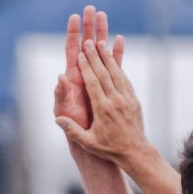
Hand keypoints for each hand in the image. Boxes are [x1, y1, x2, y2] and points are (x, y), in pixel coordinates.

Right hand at [54, 6, 146, 167]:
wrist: (135, 152)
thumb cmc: (108, 148)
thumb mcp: (88, 142)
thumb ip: (72, 130)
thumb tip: (57, 120)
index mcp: (103, 109)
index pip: (93, 83)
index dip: (87, 67)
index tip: (81, 54)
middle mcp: (116, 101)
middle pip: (104, 73)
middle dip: (95, 56)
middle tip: (89, 41)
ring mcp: (127, 99)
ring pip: (116, 73)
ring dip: (108, 57)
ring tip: (101, 42)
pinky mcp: (134, 100)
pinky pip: (125, 79)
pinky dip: (118, 67)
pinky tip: (114, 59)